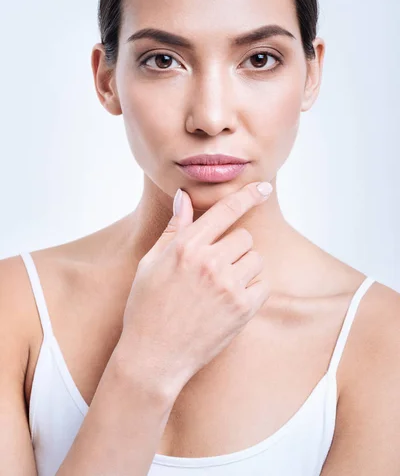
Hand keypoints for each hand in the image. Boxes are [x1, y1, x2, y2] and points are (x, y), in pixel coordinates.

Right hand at [119, 180, 272, 397]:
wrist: (153, 357)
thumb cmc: (146, 308)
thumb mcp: (150, 263)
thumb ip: (173, 229)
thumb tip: (184, 197)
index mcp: (186, 246)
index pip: (225, 211)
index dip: (247, 195)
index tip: (262, 187)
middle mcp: (209, 261)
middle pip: (244, 236)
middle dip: (233, 247)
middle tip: (215, 267)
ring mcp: (228, 285)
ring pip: (255, 259)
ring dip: (244, 267)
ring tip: (220, 285)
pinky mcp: (242, 309)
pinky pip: (262, 284)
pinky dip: (252, 289)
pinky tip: (230, 300)